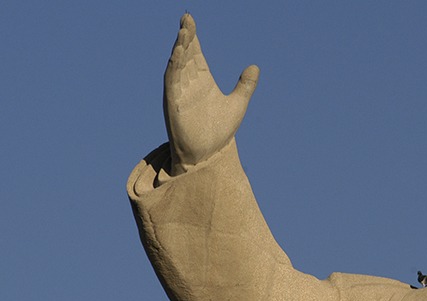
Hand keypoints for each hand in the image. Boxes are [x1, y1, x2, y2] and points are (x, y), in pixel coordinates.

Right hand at [163, 14, 258, 174]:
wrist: (208, 155)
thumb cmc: (218, 131)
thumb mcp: (237, 105)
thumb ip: (245, 86)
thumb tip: (255, 67)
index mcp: (202, 81)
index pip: (196, 53)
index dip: (193, 36)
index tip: (190, 19)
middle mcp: (189, 83)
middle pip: (186, 53)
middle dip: (185, 36)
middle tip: (187, 18)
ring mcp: (180, 92)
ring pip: (177, 64)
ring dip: (180, 48)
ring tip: (184, 31)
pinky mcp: (174, 103)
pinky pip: (172, 81)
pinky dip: (174, 66)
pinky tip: (178, 53)